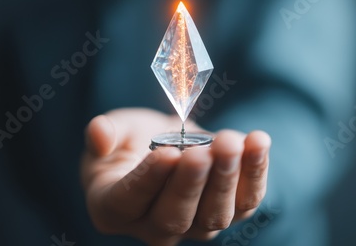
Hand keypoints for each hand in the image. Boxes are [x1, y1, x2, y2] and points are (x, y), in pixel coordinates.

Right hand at [81, 108, 270, 245]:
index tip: (166, 153)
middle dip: (192, 182)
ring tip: (231, 142)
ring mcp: (196, 225)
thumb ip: (105, 132)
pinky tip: (257, 142)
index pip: (129, 200)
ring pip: (214, 215)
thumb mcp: (115, 130)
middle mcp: (154, 227)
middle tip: (203, 151)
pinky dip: (255, 172)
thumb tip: (98, 133)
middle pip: (174, 216)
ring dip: (227, 177)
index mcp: (115, 208)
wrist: (171, 144)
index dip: (148, 179)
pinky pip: (247, 201)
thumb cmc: (136, 140)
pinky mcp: (230, 211)